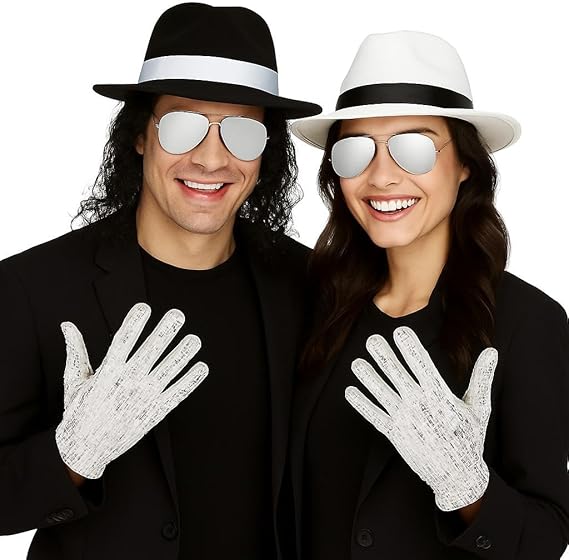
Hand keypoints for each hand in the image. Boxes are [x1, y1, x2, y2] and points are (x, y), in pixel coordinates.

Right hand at [55, 303, 207, 478]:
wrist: (85, 450)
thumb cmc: (80, 411)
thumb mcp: (75, 380)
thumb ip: (76, 350)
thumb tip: (66, 324)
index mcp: (107, 374)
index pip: (122, 343)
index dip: (133, 324)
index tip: (144, 307)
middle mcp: (127, 384)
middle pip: (150, 353)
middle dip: (164, 333)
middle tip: (177, 315)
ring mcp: (144, 398)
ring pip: (168, 372)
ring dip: (183, 355)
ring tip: (195, 340)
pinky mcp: (155, 412)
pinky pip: (176, 393)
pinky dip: (190, 381)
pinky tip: (201, 367)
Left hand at [345, 326, 496, 510]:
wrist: (458, 477)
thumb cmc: (469, 438)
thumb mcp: (479, 407)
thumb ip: (482, 378)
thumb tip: (492, 352)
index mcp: (440, 397)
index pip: (422, 366)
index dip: (410, 348)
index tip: (399, 331)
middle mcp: (420, 407)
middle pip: (398, 376)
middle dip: (384, 357)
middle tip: (372, 339)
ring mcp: (405, 421)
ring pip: (382, 394)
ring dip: (368, 378)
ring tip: (356, 363)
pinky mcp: (394, 435)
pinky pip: (374, 416)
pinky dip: (362, 404)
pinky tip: (350, 391)